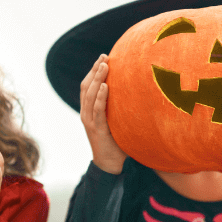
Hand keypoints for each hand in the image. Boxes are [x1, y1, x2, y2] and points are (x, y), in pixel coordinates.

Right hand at [80, 55, 125, 173]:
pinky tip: (106, 86)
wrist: (110, 164)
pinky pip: (97, 110)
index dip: (93, 71)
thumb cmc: (116, 141)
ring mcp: (89, 121)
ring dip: (97, 79)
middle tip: (105, 56)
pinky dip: (101, 97)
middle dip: (95, 70)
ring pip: (90, 95)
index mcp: (89, 110)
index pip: (88, 86)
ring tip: (105, 65)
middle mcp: (86, 113)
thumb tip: (135, 91)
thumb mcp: (116, 120)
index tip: (103, 58)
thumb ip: (119, 107)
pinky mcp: (96, 129)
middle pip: (87, 86)